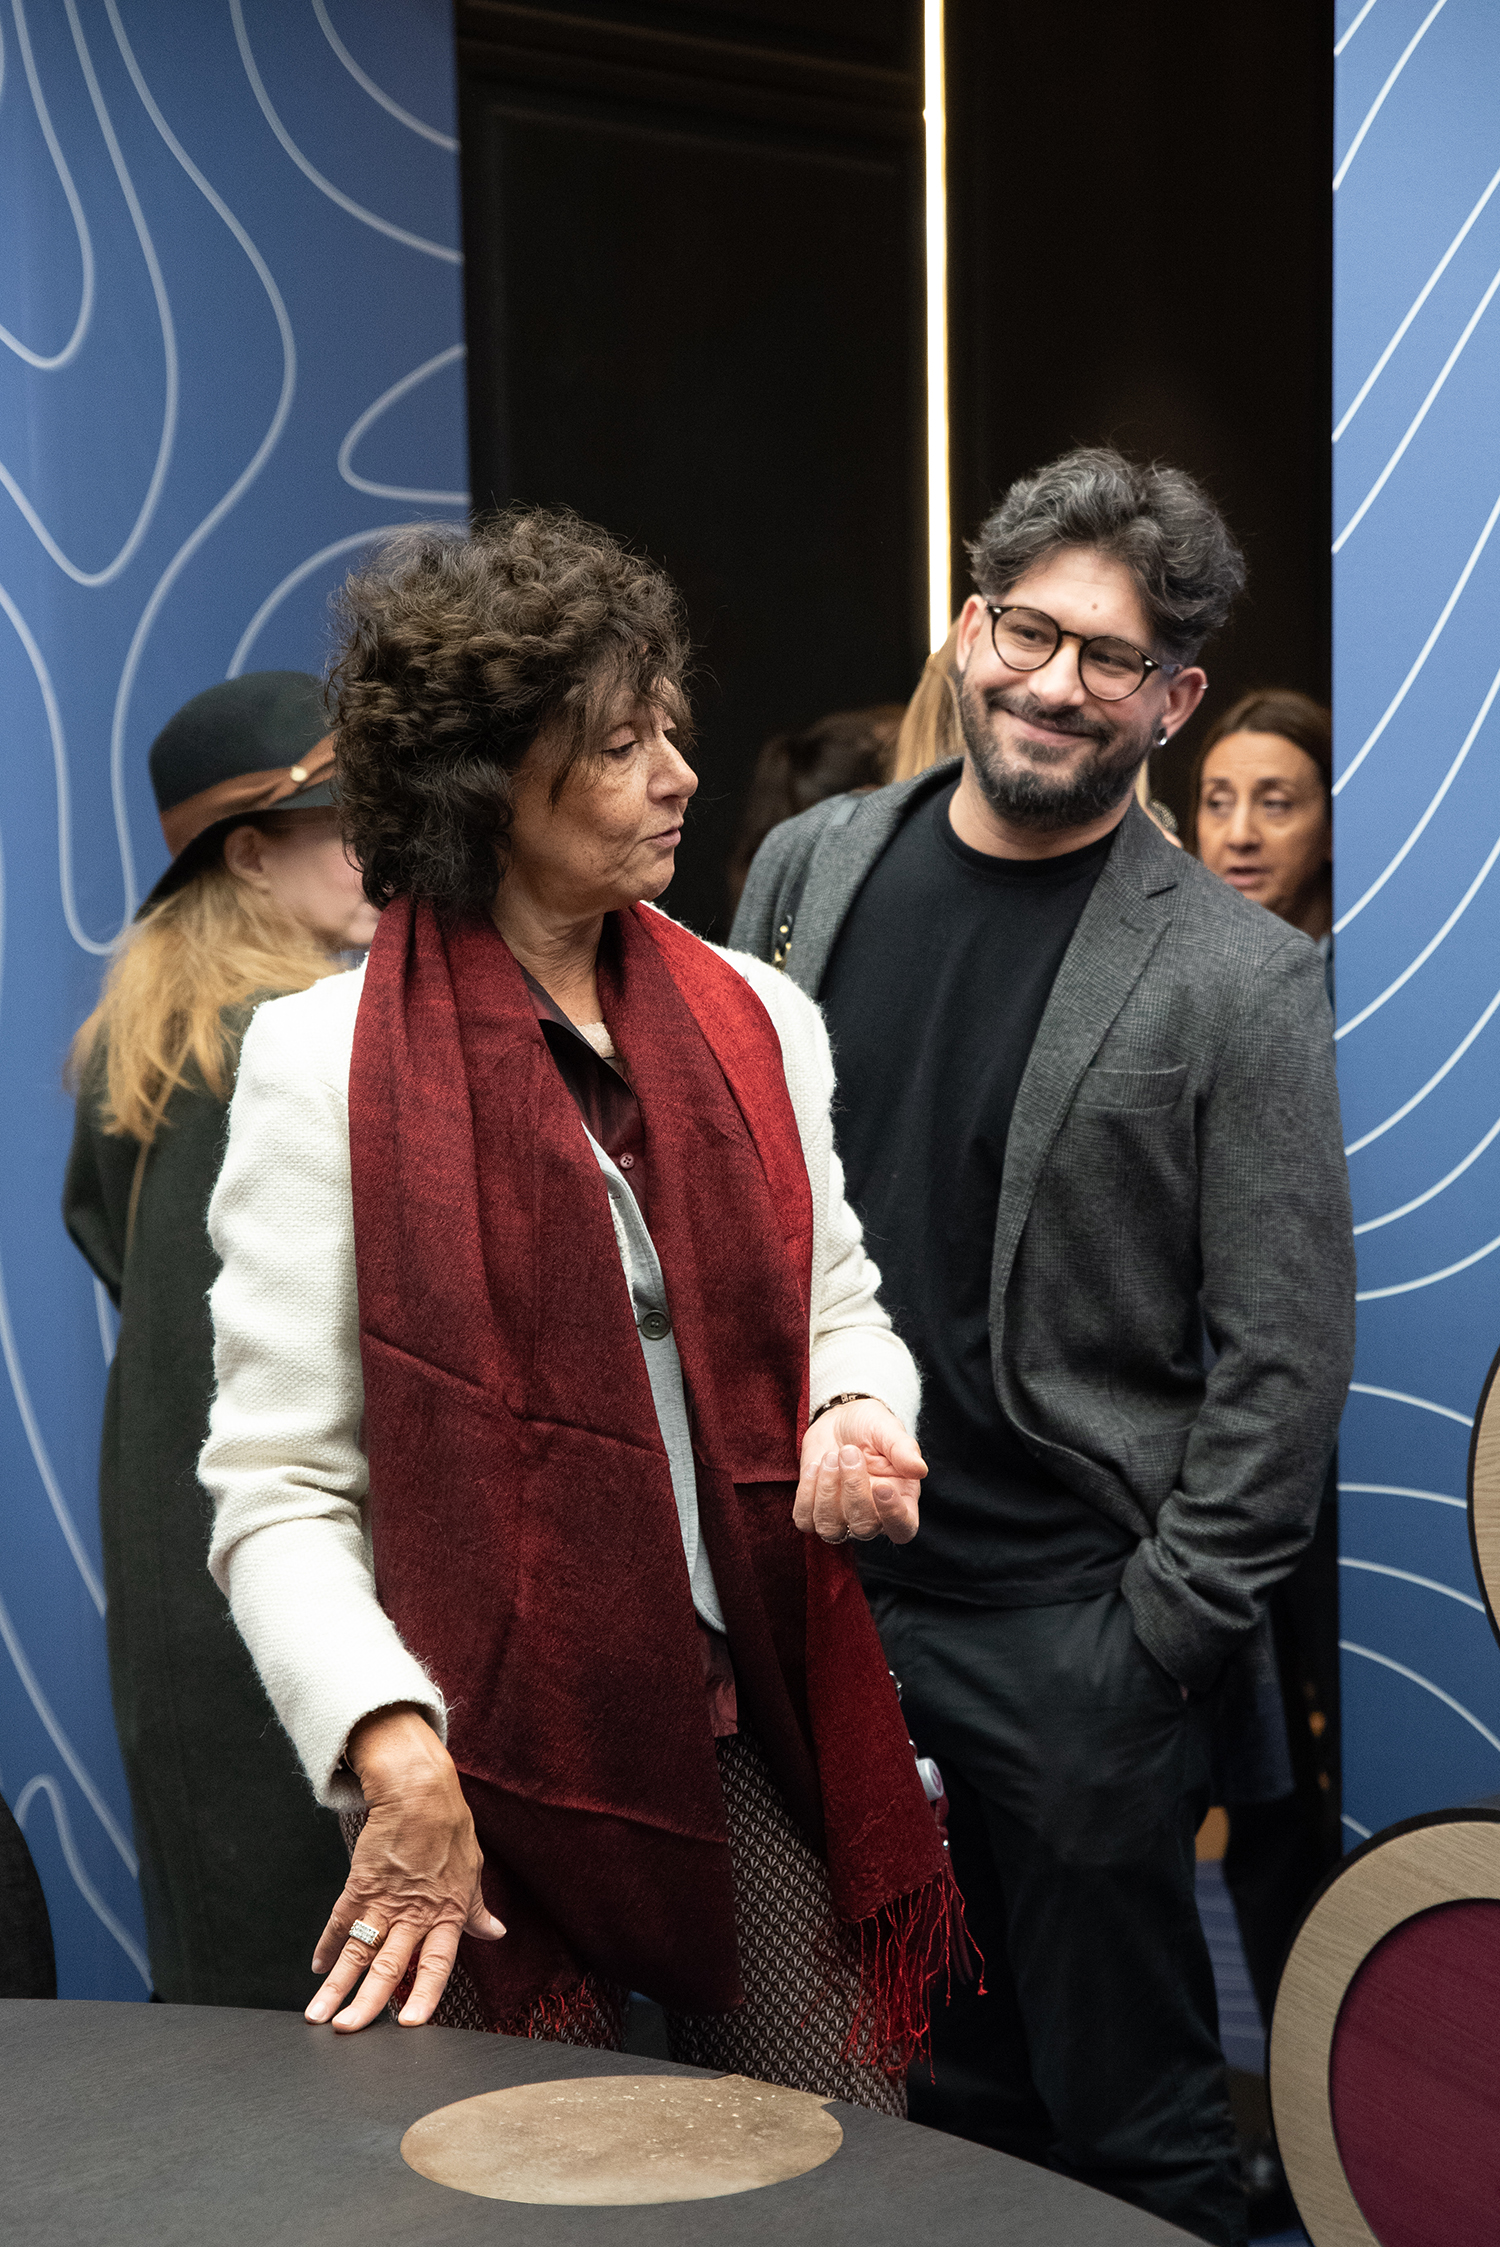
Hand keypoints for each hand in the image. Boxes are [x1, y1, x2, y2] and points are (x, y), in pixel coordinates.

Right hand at [306, 1705, 504, 2032]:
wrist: (420, 1789)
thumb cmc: (451, 1827)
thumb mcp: (473, 1871)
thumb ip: (477, 1910)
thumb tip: (495, 1933)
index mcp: (447, 1912)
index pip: (437, 1964)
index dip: (424, 1994)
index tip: (411, 2024)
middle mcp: (414, 1911)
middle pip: (388, 1965)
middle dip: (367, 2001)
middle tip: (349, 2031)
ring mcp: (384, 1898)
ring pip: (358, 1949)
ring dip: (337, 1984)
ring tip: (318, 2014)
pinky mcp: (360, 1882)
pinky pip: (340, 1919)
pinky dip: (327, 1944)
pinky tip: (318, 1968)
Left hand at [794, 1399, 926, 1545]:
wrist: (840, 1419)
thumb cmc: (872, 1427)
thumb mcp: (889, 1430)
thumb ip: (904, 1450)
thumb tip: (920, 1470)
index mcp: (901, 1501)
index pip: (903, 1528)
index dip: (893, 1515)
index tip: (881, 1486)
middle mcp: (872, 1516)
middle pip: (863, 1528)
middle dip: (853, 1489)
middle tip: (849, 1452)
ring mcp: (841, 1517)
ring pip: (830, 1529)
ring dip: (826, 1491)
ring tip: (830, 1456)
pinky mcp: (814, 1511)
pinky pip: (805, 1520)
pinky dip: (806, 1493)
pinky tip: (815, 1465)